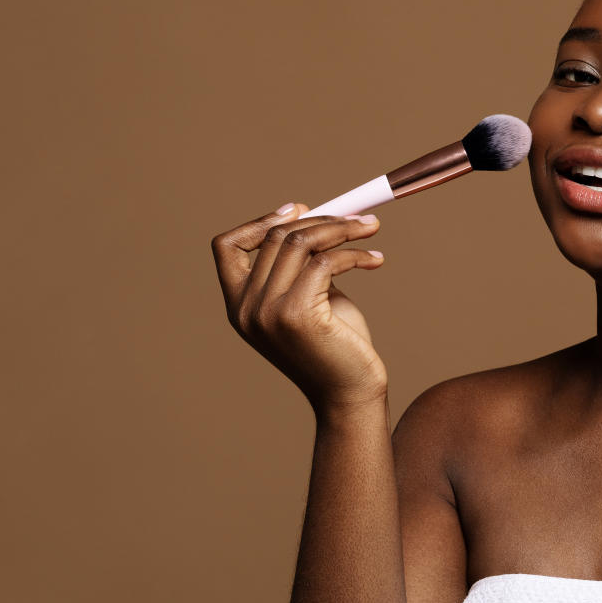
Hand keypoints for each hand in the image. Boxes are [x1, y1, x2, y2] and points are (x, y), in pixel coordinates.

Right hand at [211, 204, 388, 413]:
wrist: (350, 393)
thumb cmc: (336, 346)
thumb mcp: (309, 298)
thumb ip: (300, 265)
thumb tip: (310, 215)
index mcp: (239, 305)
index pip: (226, 247)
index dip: (260, 221)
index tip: (300, 209)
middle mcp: (245, 309)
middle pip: (276, 237)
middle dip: (322, 219)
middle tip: (359, 219)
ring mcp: (267, 312)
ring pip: (301, 242)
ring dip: (343, 228)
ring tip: (371, 229)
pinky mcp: (297, 315)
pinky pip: (326, 261)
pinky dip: (356, 253)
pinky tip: (375, 261)